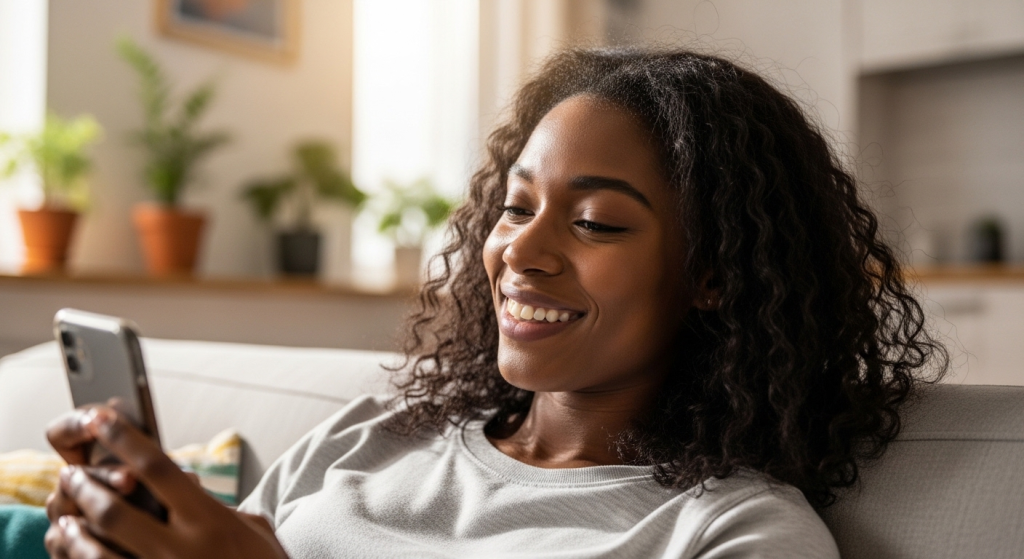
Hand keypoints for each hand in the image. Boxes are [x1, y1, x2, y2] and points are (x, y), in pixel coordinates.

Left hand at [43, 405, 286, 557]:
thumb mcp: (255, 532)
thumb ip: (221, 509)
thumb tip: (192, 490)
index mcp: (210, 521)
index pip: (158, 467)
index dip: (124, 439)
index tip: (99, 417)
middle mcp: (182, 548)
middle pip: (115, 508)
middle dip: (84, 487)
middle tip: (69, 474)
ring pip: (98, 549)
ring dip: (74, 530)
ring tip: (64, 517)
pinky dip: (80, 558)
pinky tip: (73, 548)